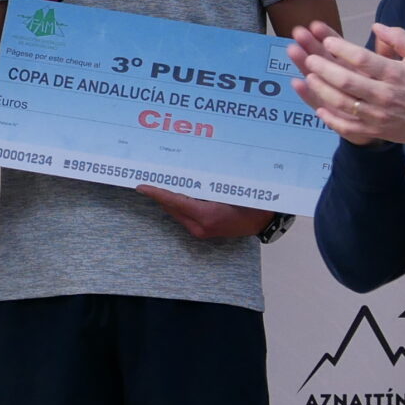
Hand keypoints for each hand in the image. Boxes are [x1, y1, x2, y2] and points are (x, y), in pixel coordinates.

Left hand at [137, 186, 276, 238]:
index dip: (156, 193)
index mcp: (206, 215)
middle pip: (171, 207)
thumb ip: (207, 185)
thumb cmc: (251, 203)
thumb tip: (186, 173)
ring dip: (169, 198)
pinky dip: (178, 204)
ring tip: (160, 181)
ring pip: (176, 212)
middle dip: (160, 193)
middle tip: (150, 176)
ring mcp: (200, 231)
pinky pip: (184, 215)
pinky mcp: (201, 231)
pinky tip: (177, 192)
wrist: (263, 221)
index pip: (175, 201)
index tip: (141, 186)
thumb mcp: (231, 190)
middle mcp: (200, 226)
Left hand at [288, 20, 404, 146]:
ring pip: (343, 104)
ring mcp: (378, 116)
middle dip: (324, 69)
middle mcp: (384, 95)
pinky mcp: (374, 131)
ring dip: (323, 90)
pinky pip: (348, 127)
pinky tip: (319, 108)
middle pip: (347, 82)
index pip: (363, 60)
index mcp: (395, 74)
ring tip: (309, 77)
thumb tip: (376, 26)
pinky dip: (332, 119)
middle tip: (310, 59)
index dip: (342, 49)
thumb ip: (399, 38)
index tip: (327, 40)